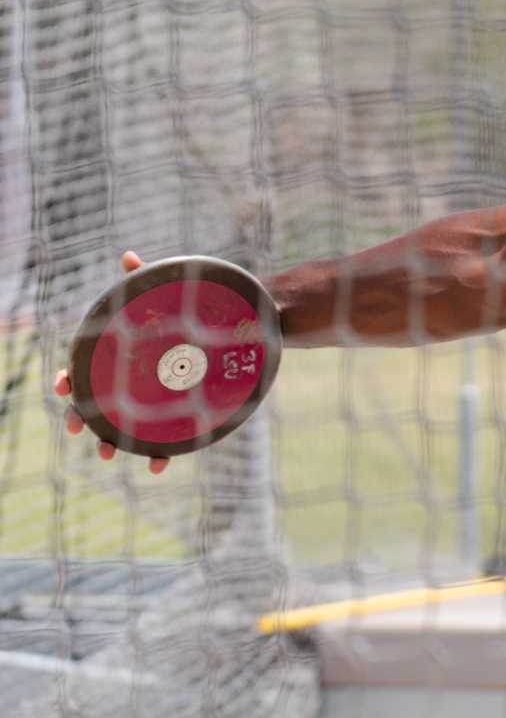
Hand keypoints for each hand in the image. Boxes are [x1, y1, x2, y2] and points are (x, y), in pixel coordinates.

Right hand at [54, 250, 169, 474]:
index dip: (69, 378)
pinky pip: (164, 440)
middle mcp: (130, 382)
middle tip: (78, 428)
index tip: (62, 386)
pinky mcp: (177, 415)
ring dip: (110, 442)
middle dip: (82, 417)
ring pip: (123, 427)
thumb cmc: (185, 313)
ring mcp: (151, 401)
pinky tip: (160, 465)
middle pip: (96, 403)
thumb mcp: (163, 295)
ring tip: (108, 453)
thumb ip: (144, 280)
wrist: (228, 331)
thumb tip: (128, 257)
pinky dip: (159, 455)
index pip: (85, 368)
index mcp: (119, 356)